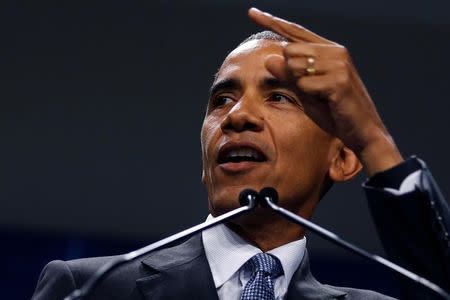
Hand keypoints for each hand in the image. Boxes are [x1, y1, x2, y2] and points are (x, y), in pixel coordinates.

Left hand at [248, 8, 402, 175]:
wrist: (362, 131)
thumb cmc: (333, 112)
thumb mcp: (305, 93)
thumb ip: (288, 76)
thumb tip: (268, 58)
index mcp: (328, 50)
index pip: (294, 32)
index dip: (271, 22)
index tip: (251, 12)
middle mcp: (335, 51)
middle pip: (289, 50)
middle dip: (292, 74)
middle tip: (314, 91)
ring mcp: (338, 63)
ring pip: (294, 66)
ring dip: (301, 86)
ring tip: (322, 96)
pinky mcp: (339, 79)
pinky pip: (304, 85)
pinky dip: (310, 96)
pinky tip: (328, 101)